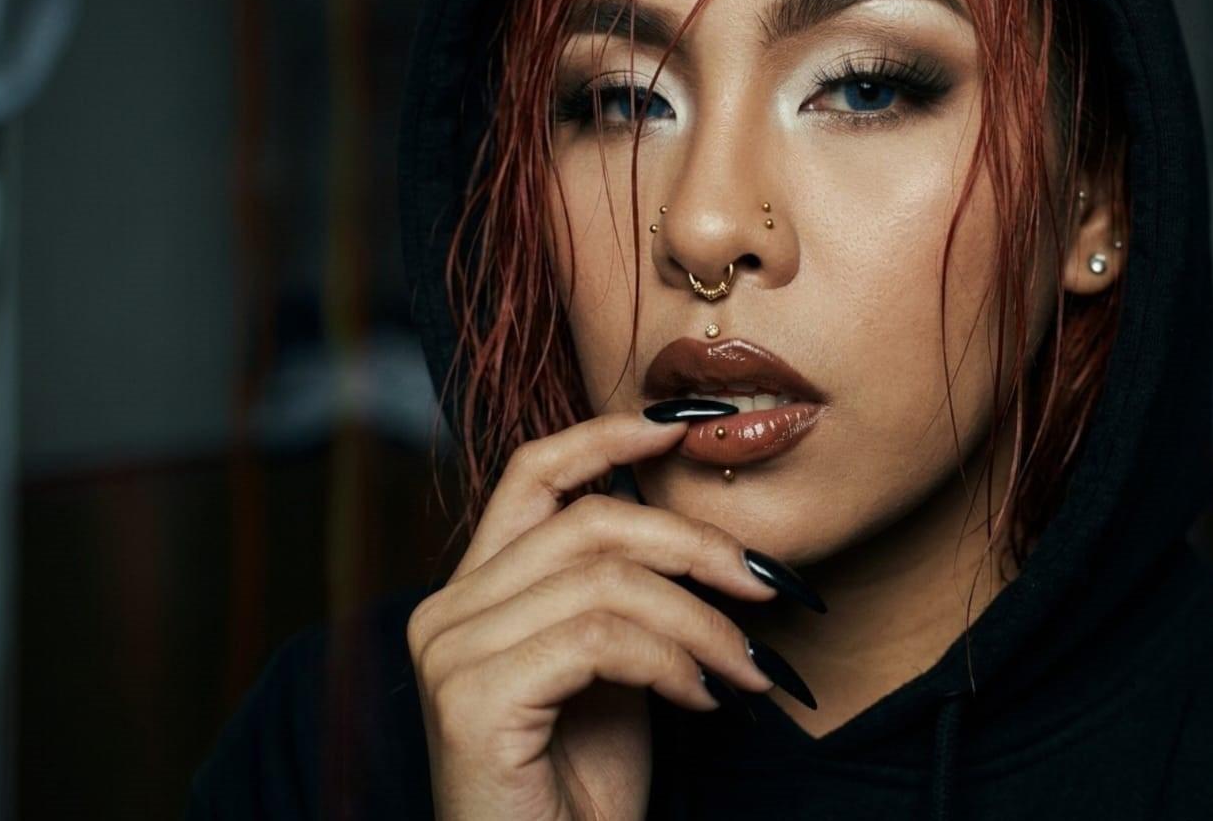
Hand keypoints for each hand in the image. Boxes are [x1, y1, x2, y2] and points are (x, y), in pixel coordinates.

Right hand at [406, 411, 791, 820]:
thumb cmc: (583, 786)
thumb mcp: (617, 665)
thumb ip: (629, 592)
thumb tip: (708, 528)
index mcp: (475, 589)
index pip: (532, 472)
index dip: (609, 435)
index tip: (688, 428)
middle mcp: (447, 610)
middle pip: (587, 520)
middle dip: (693, 544)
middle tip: (765, 586)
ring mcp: (450, 652)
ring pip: (603, 579)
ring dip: (699, 620)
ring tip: (745, 669)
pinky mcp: (472, 698)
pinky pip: (599, 638)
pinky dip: (671, 661)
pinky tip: (702, 700)